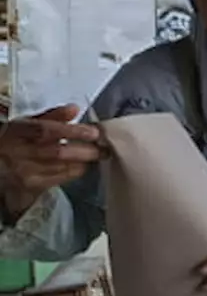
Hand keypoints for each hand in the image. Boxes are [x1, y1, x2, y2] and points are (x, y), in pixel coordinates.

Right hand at [0, 105, 103, 219]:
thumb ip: (51, 116)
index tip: (94, 132)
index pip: (46, 130)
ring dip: (84, 161)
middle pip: (58, 152)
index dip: (72, 131)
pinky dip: (75, 172)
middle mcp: (21, 152)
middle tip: (105, 148)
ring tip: (99, 155)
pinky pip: (59, 179)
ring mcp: (25, 171)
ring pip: (61, 167)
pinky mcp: (31, 186)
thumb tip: (74, 109)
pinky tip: (84, 166)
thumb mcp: (26, 124)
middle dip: (86, 150)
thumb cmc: (13, 140)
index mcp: (19, 131)